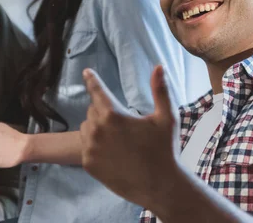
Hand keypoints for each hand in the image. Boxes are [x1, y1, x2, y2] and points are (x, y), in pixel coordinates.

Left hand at [80, 65, 180, 207]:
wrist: (159, 186)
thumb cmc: (164, 149)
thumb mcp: (167, 118)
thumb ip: (160, 90)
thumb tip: (158, 66)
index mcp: (113, 115)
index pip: (97, 91)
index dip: (92, 79)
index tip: (86, 72)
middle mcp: (97, 130)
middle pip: (93, 110)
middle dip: (105, 112)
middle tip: (124, 125)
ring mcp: (90, 148)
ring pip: (87, 127)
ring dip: (97, 128)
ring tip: (118, 140)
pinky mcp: (88, 163)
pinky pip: (86, 146)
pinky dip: (95, 146)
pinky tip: (113, 153)